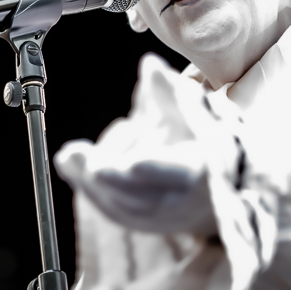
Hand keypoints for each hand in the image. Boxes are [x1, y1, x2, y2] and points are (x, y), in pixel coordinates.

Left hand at [55, 54, 238, 234]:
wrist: (220, 184)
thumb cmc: (209, 138)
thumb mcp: (197, 108)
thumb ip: (170, 90)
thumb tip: (149, 66)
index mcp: (206, 168)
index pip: (180, 172)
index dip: (156, 169)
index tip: (130, 165)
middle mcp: (187, 201)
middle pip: (143, 196)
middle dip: (108, 177)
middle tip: (73, 155)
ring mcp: (165, 218)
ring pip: (124, 207)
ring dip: (91, 182)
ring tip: (70, 156)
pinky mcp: (145, 223)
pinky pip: (114, 210)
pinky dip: (90, 188)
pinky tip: (72, 166)